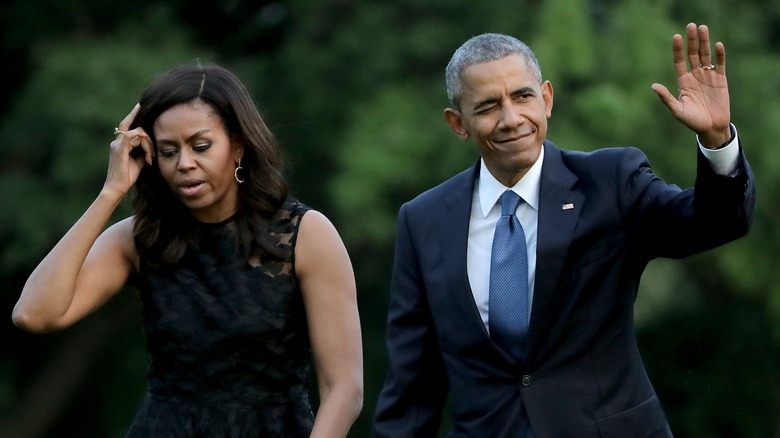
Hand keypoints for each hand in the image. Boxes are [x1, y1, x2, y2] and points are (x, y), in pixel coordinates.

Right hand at [103, 104, 153, 198]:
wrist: (117, 188)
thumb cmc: (127, 177)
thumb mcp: (139, 161)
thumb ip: (143, 151)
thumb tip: (150, 146)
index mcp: (120, 144)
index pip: (126, 125)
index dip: (133, 114)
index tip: (140, 105)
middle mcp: (116, 142)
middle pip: (132, 126)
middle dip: (142, 125)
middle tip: (151, 140)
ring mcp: (117, 144)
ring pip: (138, 132)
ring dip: (149, 144)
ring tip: (150, 158)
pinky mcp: (120, 149)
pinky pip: (135, 137)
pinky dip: (145, 146)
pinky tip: (148, 158)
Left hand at [651, 23, 730, 148]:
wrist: (711, 128)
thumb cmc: (692, 121)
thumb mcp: (677, 110)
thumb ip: (667, 98)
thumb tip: (654, 86)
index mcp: (683, 82)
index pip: (679, 61)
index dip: (678, 50)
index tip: (676, 37)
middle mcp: (695, 76)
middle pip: (693, 55)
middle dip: (691, 41)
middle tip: (691, 26)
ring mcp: (708, 77)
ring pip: (706, 56)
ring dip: (705, 42)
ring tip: (703, 28)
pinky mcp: (721, 80)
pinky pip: (720, 65)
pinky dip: (719, 55)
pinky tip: (718, 45)